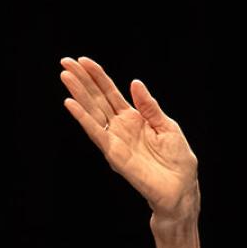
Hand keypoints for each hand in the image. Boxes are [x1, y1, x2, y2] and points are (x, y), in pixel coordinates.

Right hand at [60, 56, 199, 219]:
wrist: (180, 187)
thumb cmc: (176, 160)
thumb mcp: (166, 126)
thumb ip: (149, 106)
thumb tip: (135, 83)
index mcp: (134, 118)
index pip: (111, 93)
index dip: (98, 77)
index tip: (84, 60)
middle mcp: (120, 127)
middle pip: (97, 99)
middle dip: (82, 80)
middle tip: (65, 61)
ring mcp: (115, 139)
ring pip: (92, 112)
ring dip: (78, 94)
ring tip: (65, 76)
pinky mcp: (114, 153)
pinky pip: (96, 133)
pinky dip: (83, 118)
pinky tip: (71, 104)